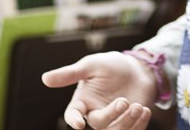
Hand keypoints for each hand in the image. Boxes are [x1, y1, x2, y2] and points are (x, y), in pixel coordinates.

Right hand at [42, 51, 158, 129]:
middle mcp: (95, 114)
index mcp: (82, 101)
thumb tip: (44, 78)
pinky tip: (144, 110)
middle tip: (124, 101)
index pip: (73, 114)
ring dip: (127, 122)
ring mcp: (112, 121)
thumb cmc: (111, 65)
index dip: (73, 120)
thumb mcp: (91, 65)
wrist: (137, 69)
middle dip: (112, 114)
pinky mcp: (128, 124)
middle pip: (99, 124)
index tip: (79, 124)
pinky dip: (139, 124)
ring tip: (137, 106)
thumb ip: (71, 74)